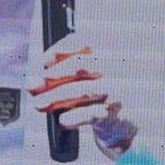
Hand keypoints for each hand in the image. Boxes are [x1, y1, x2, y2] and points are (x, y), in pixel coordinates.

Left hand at [26, 36, 135, 154]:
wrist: (131, 122)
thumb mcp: (95, 75)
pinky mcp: (119, 114)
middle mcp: (119, 66)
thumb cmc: (107, 94)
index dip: (61, 50)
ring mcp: (120, 89)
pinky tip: (63, 121)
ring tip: (39, 104)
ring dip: (55, 97)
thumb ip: (70, 71)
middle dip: (52, 76)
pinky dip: (74, 117)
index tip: (44, 61)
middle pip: (80, 66)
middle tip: (33, 86)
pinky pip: (91, 114)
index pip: (86, 42)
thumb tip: (37, 82)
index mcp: (113, 50)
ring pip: (82, 90)